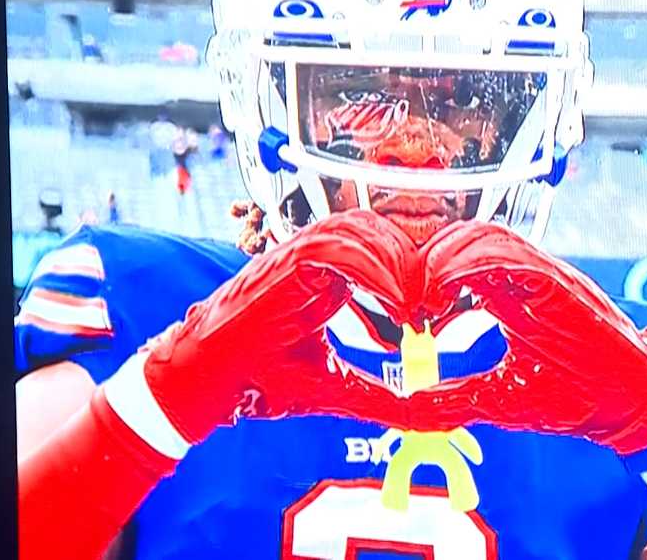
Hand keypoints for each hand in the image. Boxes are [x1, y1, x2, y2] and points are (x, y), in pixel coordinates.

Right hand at [141, 209, 421, 443]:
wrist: (209, 383)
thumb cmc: (263, 380)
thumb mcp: (337, 388)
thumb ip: (383, 397)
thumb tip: (432, 417)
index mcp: (328, 278)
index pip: (381, 249)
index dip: (413, 269)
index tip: (437, 307)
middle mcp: (315, 259)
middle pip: (377, 231)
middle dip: (411, 260)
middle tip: (436, 301)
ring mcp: (298, 256)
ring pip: (360, 229)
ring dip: (397, 261)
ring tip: (418, 302)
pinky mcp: (285, 262)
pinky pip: (336, 247)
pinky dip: (373, 268)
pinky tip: (397, 300)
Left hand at [414, 219, 646, 455]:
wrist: (627, 408)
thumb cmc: (573, 398)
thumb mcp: (496, 398)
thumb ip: (452, 398)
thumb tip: (407, 407)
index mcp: (509, 295)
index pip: (458, 259)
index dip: (425, 274)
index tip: (406, 309)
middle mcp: (525, 278)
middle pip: (466, 236)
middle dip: (429, 258)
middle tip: (408, 297)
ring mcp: (544, 276)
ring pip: (486, 236)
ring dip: (446, 257)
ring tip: (425, 292)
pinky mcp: (561, 285)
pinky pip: (514, 256)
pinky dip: (475, 263)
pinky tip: (449, 287)